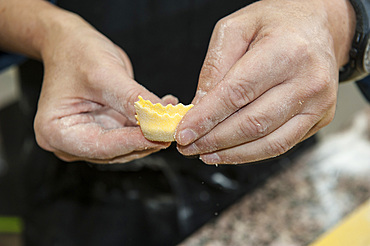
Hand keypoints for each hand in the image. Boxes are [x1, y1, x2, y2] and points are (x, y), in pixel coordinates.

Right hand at [34, 15, 176, 163]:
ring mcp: (90, 136)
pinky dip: (149, 124)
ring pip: (128, 145)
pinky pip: (131, 133)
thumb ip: (131, 99)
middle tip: (172, 127)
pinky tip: (165, 109)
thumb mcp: (104, 73)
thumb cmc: (75, 53)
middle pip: (116, 150)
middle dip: (146, 139)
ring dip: (152, 132)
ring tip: (172, 116)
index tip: (160, 135)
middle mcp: (71, 141)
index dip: (133, 141)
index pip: (101, 146)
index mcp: (56, 131)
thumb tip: (159, 119)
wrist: (70, 43)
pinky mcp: (105, 130)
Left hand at [176, 0, 354, 163]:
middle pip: (252, 122)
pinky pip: (282, 144)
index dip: (207, 117)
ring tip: (204, 153)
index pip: (237, 93)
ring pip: (268, 141)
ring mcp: (318, 102)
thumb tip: (199, 105)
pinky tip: (231, 152)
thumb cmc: (277, 23)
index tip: (184, 132)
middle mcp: (308, 80)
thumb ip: (215, 67)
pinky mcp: (320, 117)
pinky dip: (252, 153)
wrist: (316, 26)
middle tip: (188, 146)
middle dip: (213, 139)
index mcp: (286, 51)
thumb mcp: (236, 28)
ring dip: (231, 152)